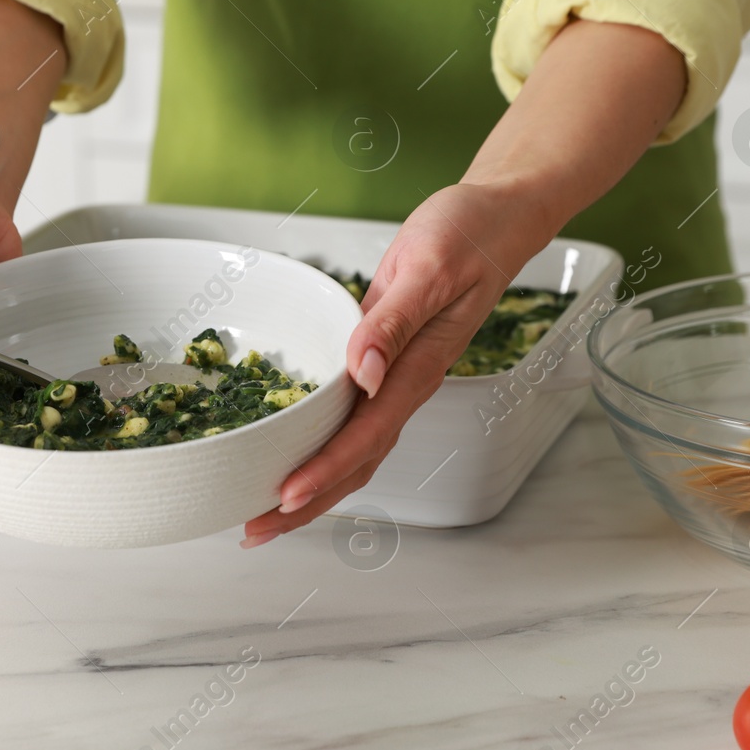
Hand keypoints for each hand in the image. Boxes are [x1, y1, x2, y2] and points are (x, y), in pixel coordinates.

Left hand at [240, 181, 549, 546]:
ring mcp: (394, 379)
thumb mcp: (429, 268)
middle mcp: (405, 384)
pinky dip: (321, 448)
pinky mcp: (383, 363)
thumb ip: (394, 322)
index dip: (325, 470)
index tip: (285, 495)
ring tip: (264, 514)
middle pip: (356, 462)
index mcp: (416, 368)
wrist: (495, 220)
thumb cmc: (467, 236)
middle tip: (255, 529)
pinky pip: (350, 420)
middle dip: (308, 503)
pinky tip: (291, 457)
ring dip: (313, 487)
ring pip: (353, 450)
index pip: (365, 436)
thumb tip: (364, 372)